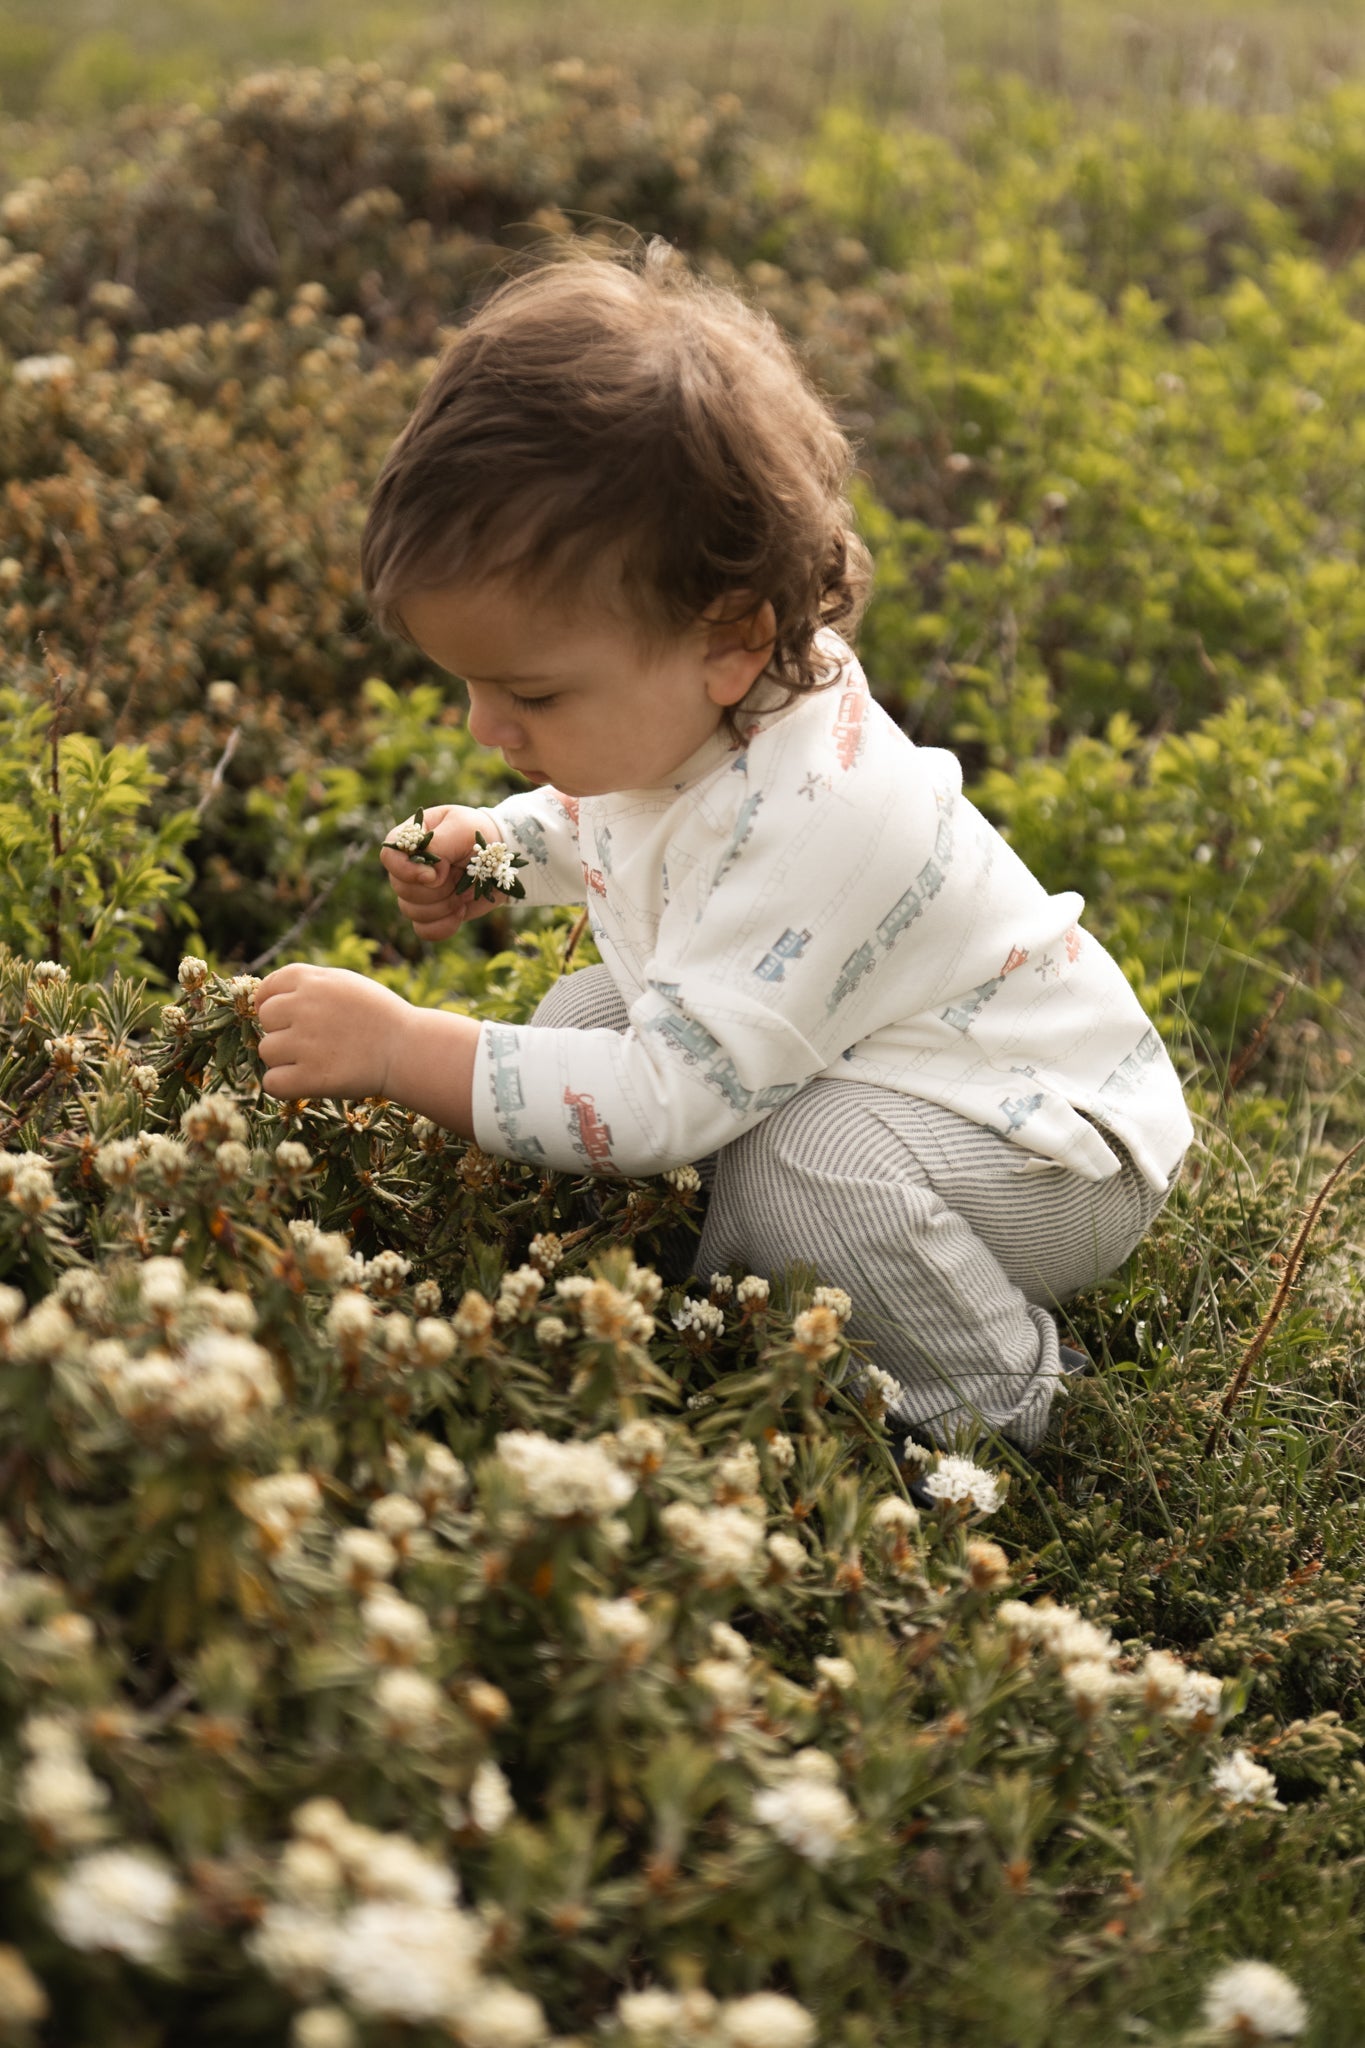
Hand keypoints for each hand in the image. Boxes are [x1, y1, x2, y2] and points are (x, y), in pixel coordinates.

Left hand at [254, 964, 412, 1100]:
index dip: (272, 1004)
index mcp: (312, 981)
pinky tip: (306, 1081)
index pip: (267, 989)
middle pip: (266, 1019)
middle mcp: (304, 1007)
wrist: (408, 1050)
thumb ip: (308, 985)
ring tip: (317, 1060)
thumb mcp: (345, 984)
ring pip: (266, 1051)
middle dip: (282, 1030)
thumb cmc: (379, 1016)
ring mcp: (305, 1043)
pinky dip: (285, 1085)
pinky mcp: (311, 1077)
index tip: (287, 1019)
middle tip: (312, 1041)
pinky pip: (272, 1083)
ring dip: (284, 1059)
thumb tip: (266, 997)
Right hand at [380, 804, 491, 942]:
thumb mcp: (462, 827)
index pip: (389, 857)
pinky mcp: (432, 912)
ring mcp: (419, 891)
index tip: (434, 875)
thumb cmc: (479, 834)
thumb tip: (429, 876)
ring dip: (444, 905)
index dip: (406, 871)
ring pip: (411, 911)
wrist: (502, 857)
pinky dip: (444, 925)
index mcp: (410, 839)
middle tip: (462, 876)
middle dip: (436, 889)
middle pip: (401, 889)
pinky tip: (461, 911)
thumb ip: (438, 845)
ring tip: (466, 890)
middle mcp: (409, 867)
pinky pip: (424, 930)